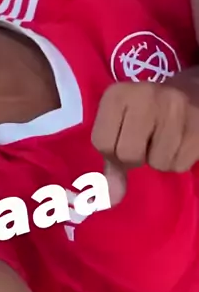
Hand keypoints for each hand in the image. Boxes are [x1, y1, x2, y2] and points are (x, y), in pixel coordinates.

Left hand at [92, 82, 198, 204]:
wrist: (190, 92)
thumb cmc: (147, 110)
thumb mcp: (121, 123)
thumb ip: (112, 160)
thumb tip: (110, 199)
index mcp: (117, 94)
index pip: (101, 143)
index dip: (112, 152)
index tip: (123, 141)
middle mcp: (145, 96)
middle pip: (128, 155)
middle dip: (136, 158)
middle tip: (145, 143)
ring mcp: (175, 109)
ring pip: (158, 164)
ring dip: (160, 159)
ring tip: (165, 138)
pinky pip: (181, 165)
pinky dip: (178, 160)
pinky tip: (180, 140)